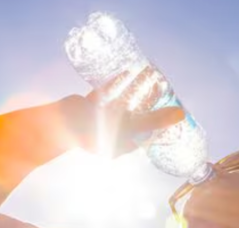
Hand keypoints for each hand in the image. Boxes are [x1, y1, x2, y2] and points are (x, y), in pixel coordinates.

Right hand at [62, 75, 183, 157]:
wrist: (58, 123)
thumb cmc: (92, 131)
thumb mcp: (129, 127)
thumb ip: (154, 121)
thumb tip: (180, 116)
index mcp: (122, 146)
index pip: (147, 135)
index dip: (160, 124)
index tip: (172, 110)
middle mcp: (112, 134)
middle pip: (138, 116)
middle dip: (151, 103)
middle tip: (165, 88)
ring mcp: (100, 120)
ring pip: (124, 102)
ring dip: (136, 90)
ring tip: (151, 75)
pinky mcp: (91, 106)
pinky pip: (108, 93)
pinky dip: (118, 83)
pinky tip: (128, 70)